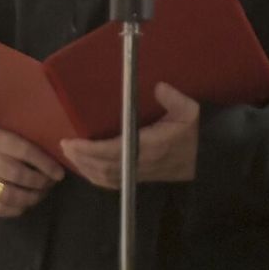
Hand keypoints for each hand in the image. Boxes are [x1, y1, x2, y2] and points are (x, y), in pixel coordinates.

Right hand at [0, 129, 65, 216]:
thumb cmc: (14, 146)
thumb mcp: (23, 137)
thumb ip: (40, 143)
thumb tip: (66, 152)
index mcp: (2, 141)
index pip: (26, 152)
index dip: (45, 164)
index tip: (60, 174)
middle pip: (18, 175)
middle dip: (40, 182)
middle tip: (51, 183)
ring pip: (9, 195)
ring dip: (31, 197)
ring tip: (42, 193)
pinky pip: (1, 209)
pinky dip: (18, 209)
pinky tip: (29, 203)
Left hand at [58, 83, 199, 189]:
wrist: (204, 162)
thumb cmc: (193, 135)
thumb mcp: (190, 112)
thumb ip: (174, 99)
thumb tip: (158, 87)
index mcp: (151, 146)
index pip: (113, 151)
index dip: (90, 149)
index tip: (72, 141)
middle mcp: (140, 163)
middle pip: (103, 166)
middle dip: (81, 158)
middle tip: (64, 145)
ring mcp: (137, 174)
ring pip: (104, 177)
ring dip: (85, 167)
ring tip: (70, 153)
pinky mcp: (136, 179)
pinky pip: (111, 182)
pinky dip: (94, 176)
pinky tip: (85, 167)